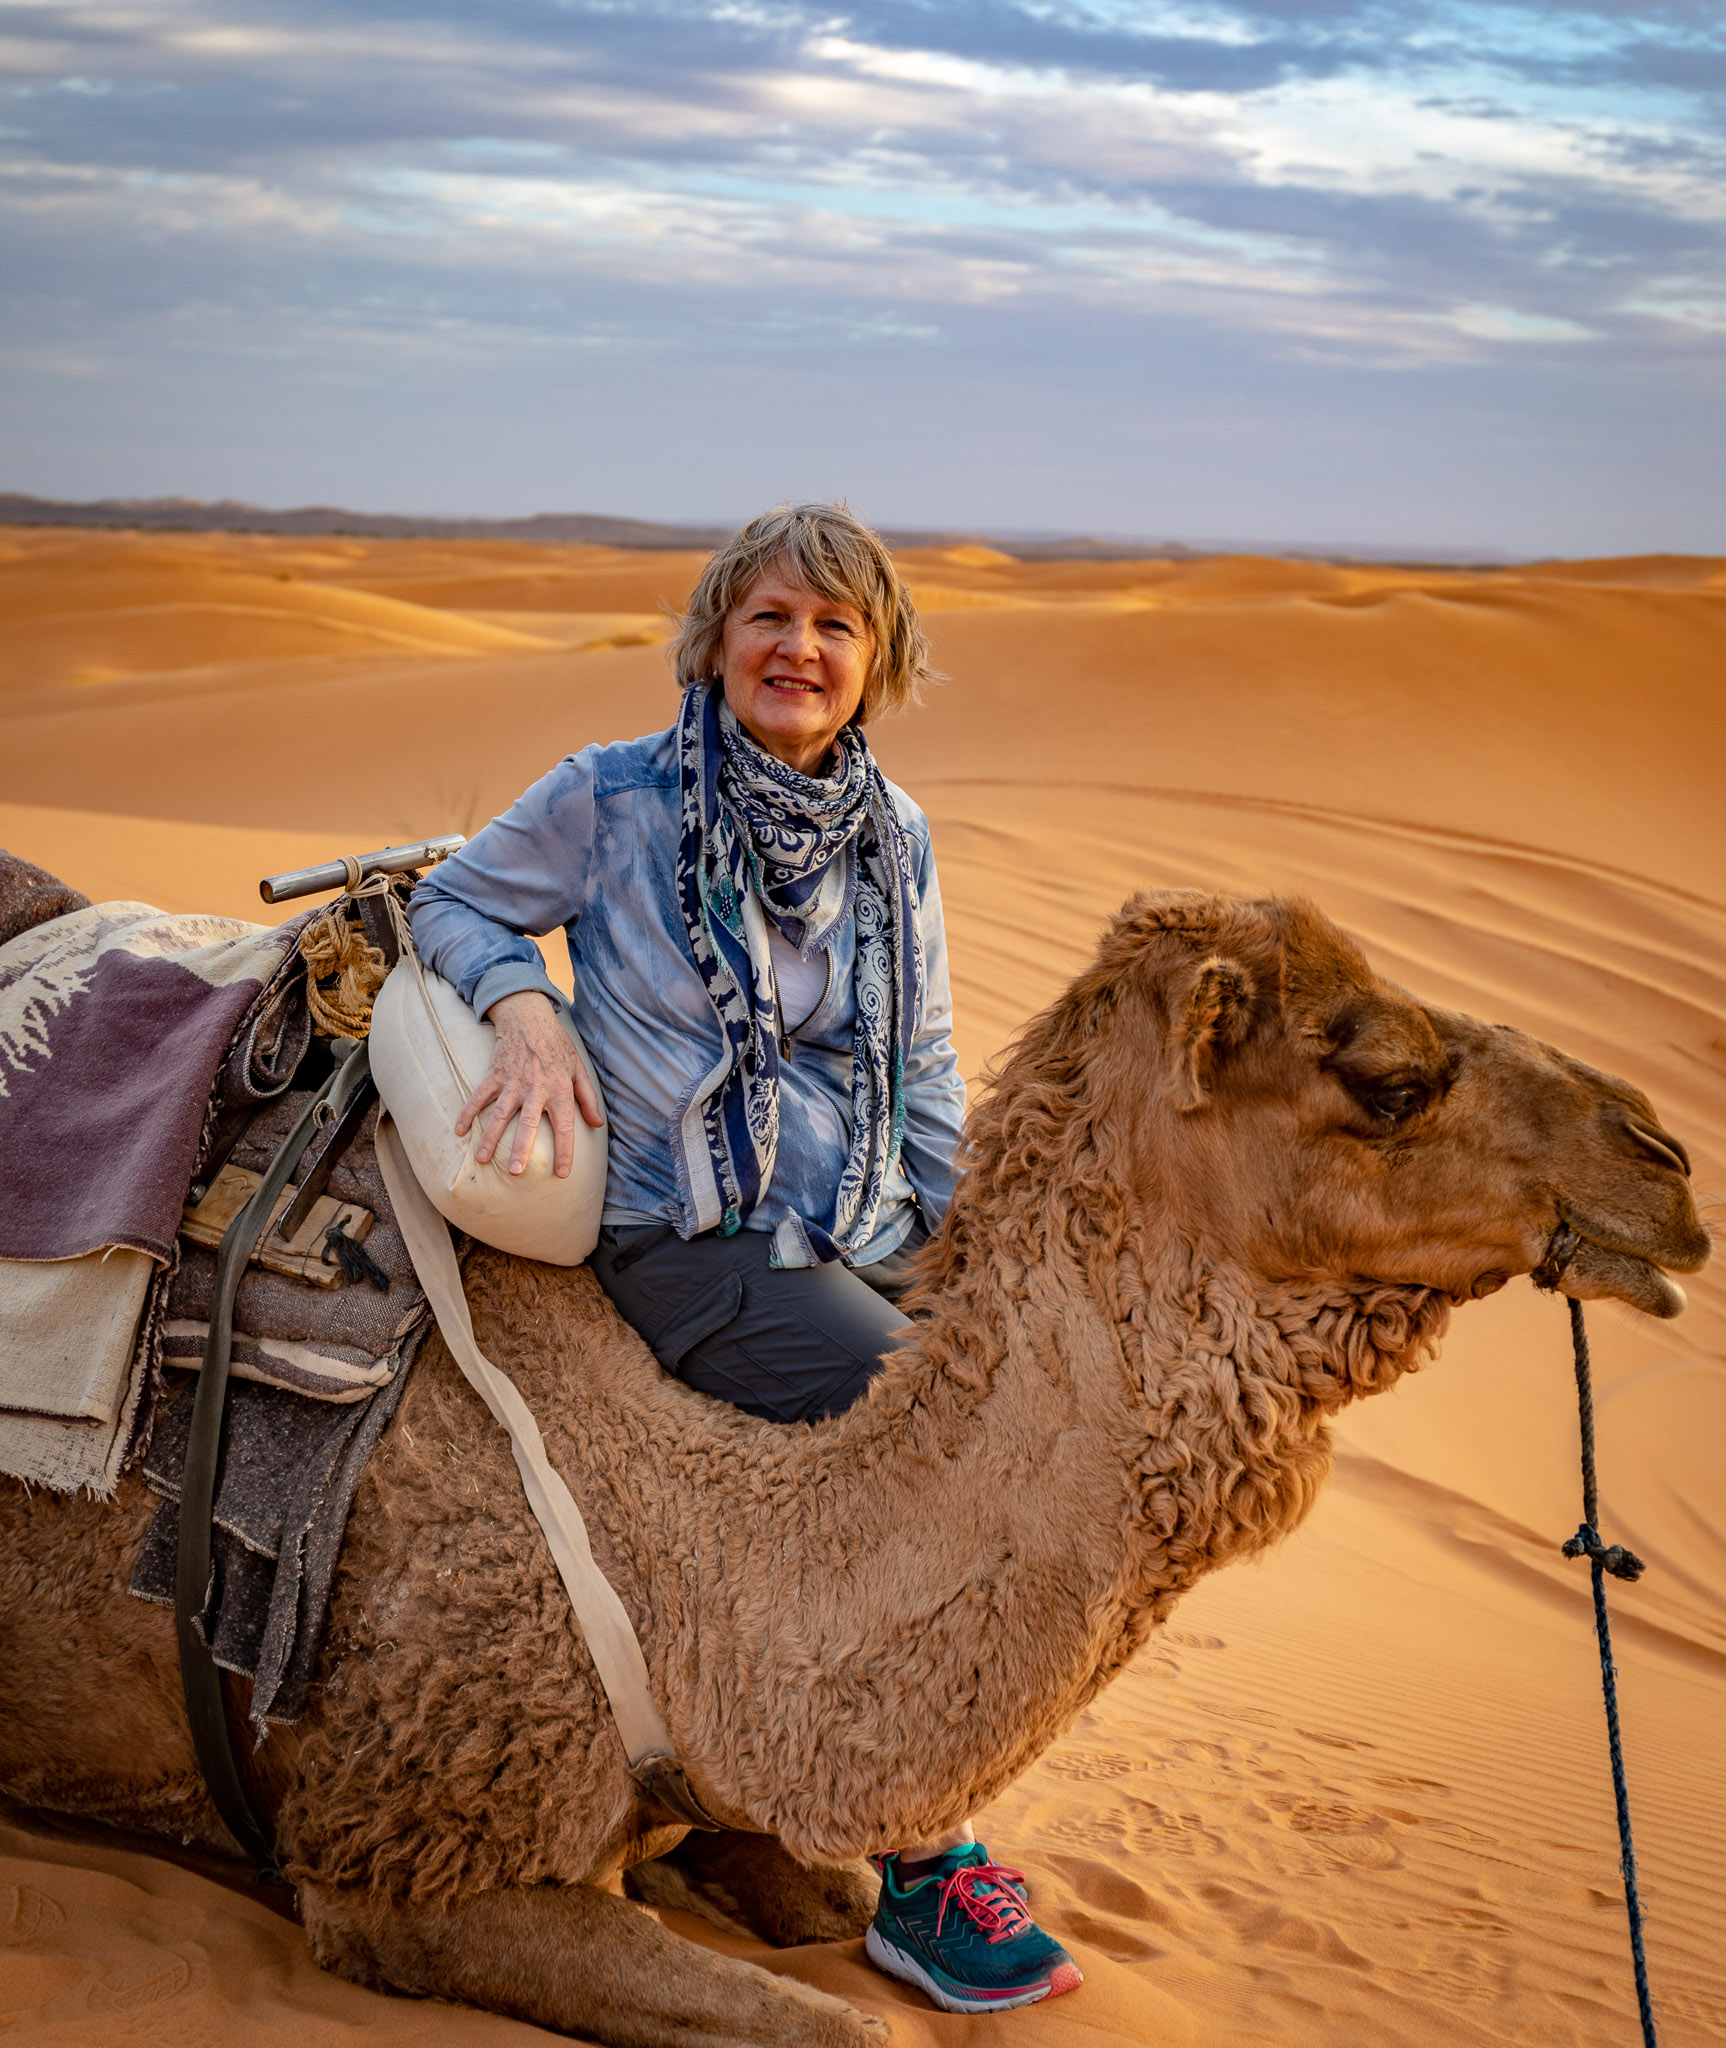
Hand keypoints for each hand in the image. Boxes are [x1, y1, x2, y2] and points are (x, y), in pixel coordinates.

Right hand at [454, 990, 603, 1178]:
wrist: (529, 1018)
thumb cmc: (557, 1046)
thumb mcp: (578, 1069)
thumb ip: (588, 1098)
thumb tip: (597, 1124)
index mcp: (559, 1089)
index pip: (565, 1125)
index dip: (565, 1150)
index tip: (562, 1173)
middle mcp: (535, 1088)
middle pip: (528, 1123)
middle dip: (521, 1147)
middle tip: (515, 1171)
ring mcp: (512, 1082)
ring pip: (499, 1113)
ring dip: (489, 1137)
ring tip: (482, 1159)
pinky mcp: (494, 1075)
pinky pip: (479, 1096)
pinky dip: (467, 1112)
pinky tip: (459, 1131)